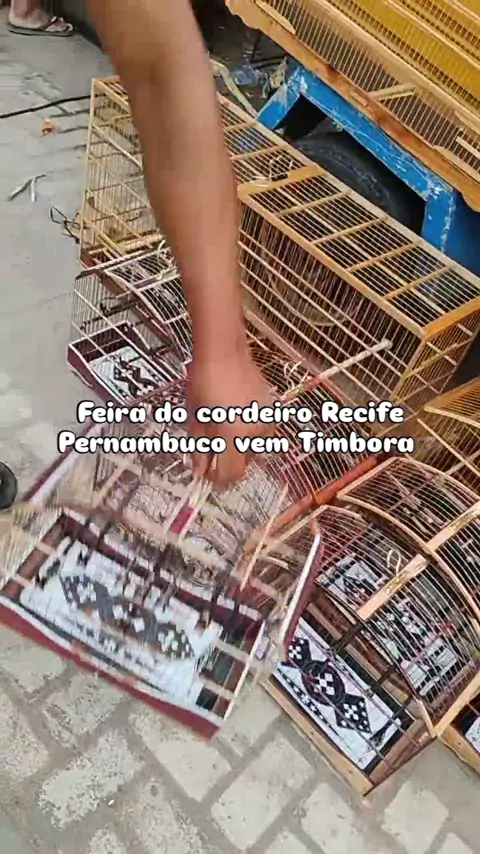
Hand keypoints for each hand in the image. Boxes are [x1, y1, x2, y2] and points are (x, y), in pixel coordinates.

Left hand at [187, 347, 274, 487]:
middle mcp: (253, 432)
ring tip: (221, 426)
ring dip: (236, 447)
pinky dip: (246, 433)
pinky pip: (258, 434)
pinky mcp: (271, 412)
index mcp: (232, 434)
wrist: (225, 351)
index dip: (217, 478)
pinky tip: (233, 416)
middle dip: (226, 461)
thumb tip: (198, 470)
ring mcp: (265, 421)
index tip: (206, 472)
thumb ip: (198, 447)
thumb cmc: (204, 380)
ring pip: (251, 449)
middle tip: (210, 446)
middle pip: (242, 464)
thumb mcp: (195, 417)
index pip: (230, 474)